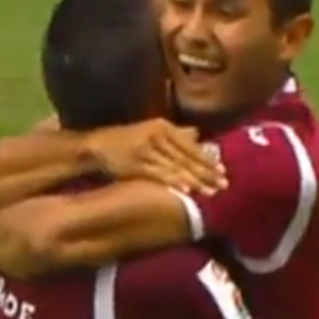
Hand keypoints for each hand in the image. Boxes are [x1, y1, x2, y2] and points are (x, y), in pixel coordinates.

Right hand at [84, 118, 226, 193]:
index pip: (190, 145)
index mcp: (163, 127)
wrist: (95, 146)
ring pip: (176, 167)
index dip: (207, 159)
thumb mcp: (150, 129)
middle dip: (206, 172)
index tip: (223, 171)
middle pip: (186, 157)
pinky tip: (186, 191)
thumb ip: (175, 133)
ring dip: (195, 181)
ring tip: (209, 192)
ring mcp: (146, 150)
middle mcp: (157, 136)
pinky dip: (174, 183)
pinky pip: (159, 175)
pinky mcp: (136, 164)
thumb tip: (198, 134)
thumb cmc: (124, 140)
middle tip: (223, 185)